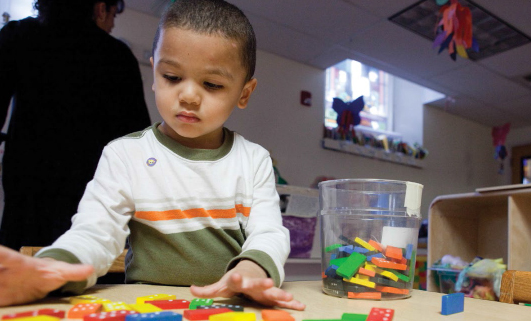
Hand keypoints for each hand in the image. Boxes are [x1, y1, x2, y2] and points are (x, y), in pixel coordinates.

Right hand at [0, 245, 93, 306]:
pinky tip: (0, 309)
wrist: (42, 280)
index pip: (6, 256)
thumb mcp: (61, 272)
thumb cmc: (49, 273)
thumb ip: (74, 271)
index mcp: (20, 264)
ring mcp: (0, 282)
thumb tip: (90, 268)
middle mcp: (5, 271)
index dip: (0, 254)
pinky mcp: (1, 296)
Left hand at [190, 260, 304, 310]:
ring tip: (288, 297)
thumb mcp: (221, 283)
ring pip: (273, 292)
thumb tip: (191, 290)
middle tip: (270, 283)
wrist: (253, 270)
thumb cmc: (236, 280)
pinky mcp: (272, 295)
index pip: (237, 279)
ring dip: (281, 294)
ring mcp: (264, 289)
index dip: (236, 278)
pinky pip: (283, 300)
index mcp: (240, 280)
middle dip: (264, 284)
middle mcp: (254, 283)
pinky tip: (301, 306)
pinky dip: (292, 303)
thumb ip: (208, 289)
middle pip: (258, 284)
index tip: (236, 275)